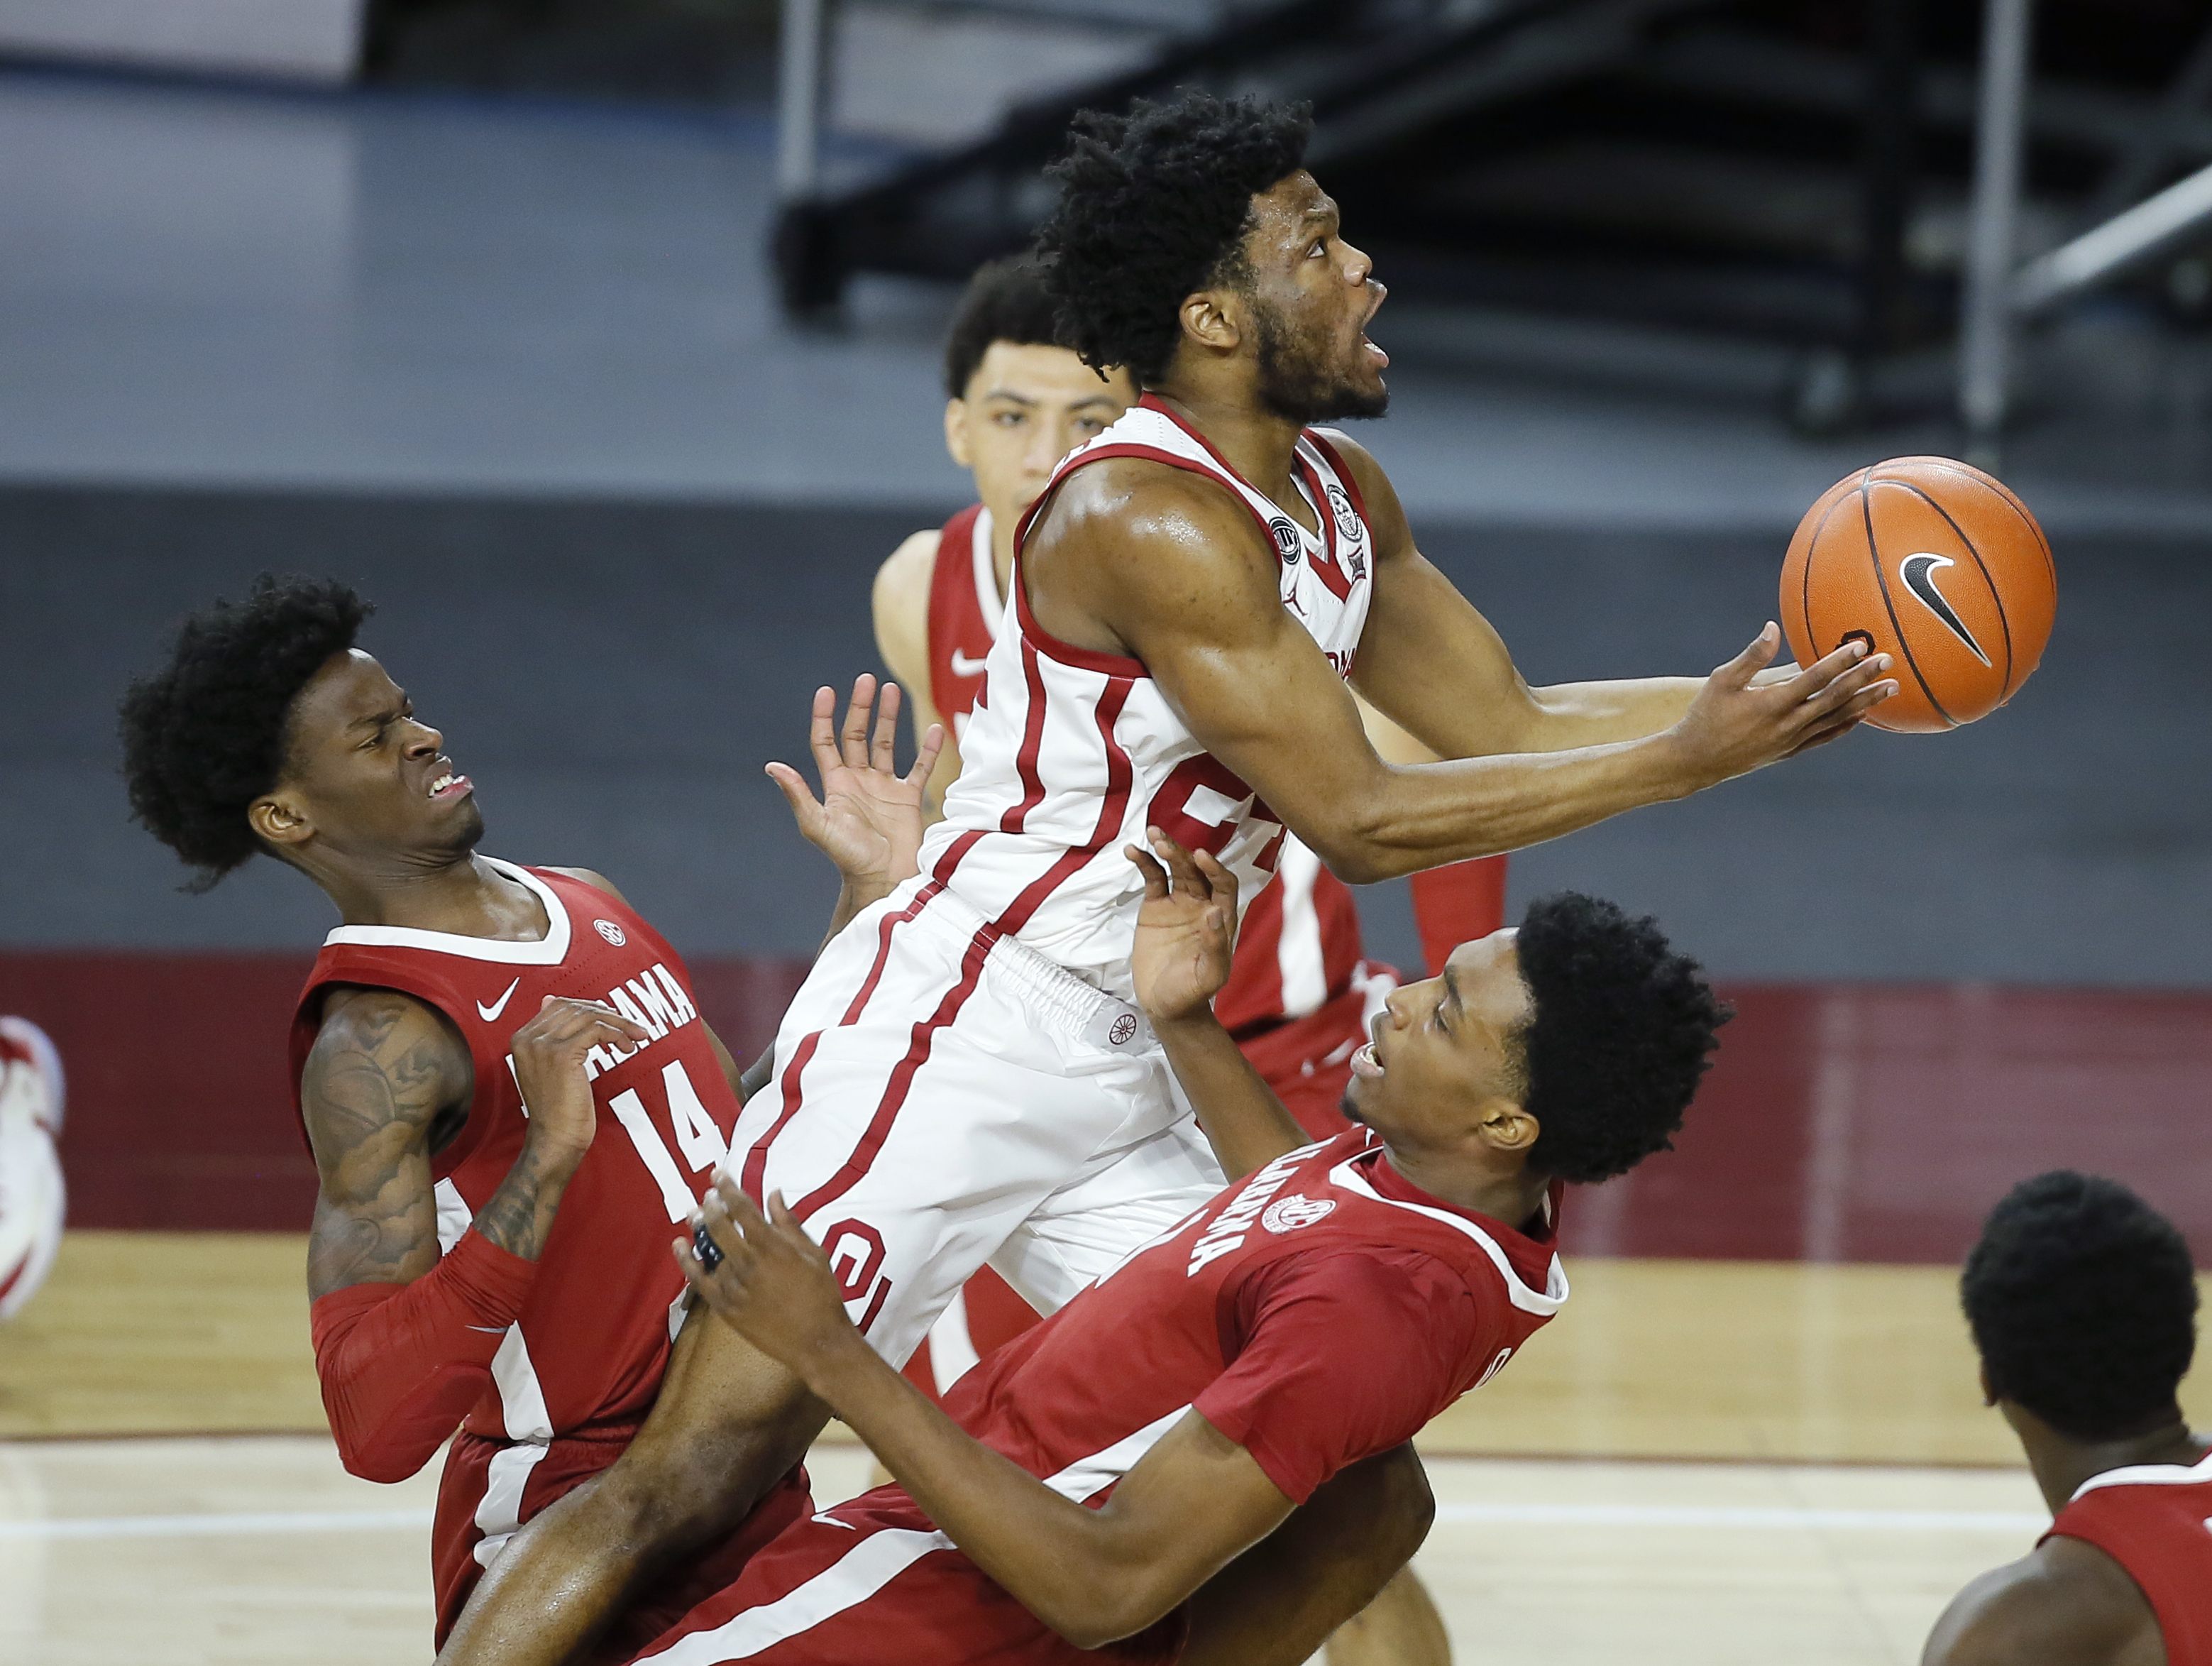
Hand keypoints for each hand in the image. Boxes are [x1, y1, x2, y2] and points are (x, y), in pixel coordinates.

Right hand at [509, 995, 649, 1162]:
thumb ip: (550, 1035)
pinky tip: (626, 1047)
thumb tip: (551, 999)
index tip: (613, 1019)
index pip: (559, 1005)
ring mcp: (542, 1045)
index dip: (591, 1008)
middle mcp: (527, 1038)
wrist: (555, 1139)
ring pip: (590, 1016)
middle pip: (576, 1007)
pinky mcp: (562, 1055)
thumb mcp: (548, 1067)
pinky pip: (598, 1030)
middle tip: (631, 1026)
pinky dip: (617, 1034)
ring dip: (619, 1023)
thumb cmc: (557, 1109)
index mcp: (521, 1038)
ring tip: (635, 1037)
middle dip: (609, 1014)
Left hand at [674, 1176, 865, 1390]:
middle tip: (706, 1196)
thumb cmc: (822, 1295)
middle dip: (710, 1206)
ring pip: (709, 1251)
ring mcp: (734, 1287)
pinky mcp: (726, 1307)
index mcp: (773, 1247)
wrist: (817, 1341)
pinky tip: (679, 1246)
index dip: (728, 1188)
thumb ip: (790, 1224)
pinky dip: (687, 1261)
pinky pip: (699, 1281)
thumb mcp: (814, 1254)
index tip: (718, 1174)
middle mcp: (749, 1263)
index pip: (743, 1209)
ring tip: (694, 1215)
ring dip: (700, 1229)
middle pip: (719, 1226)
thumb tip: (773, 1194)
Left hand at [767, 676, 943, 898]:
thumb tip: (772, 767)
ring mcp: (884, 787)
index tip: (827, 691)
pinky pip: (919, 767)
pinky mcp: (908, 798)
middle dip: (860, 708)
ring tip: (892, 690)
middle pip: (857, 735)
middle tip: (866, 680)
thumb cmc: (848, 857)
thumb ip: (798, 795)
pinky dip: (928, 749)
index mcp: (835, 784)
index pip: (825, 741)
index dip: (824, 716)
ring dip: (888, 718)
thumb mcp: (818, 825)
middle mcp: (858, 781)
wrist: (884, 879)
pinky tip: (935, 729)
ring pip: (886, 743)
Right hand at [1125, 828, 1240, 1025]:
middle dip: (1183, 854)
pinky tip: (1132, 850)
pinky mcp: (1155, 907)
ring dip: (1166, 850)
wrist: (1166, 1005)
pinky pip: (1151, 878)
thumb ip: (1216, 946)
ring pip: (1175, 869)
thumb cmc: (1193, 992)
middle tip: (1166, 843)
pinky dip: (1144, 863)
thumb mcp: (1209, 975)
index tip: (1200, 857)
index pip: (1223, 884)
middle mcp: (1202, 905)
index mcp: (1221, 918)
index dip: (1214, 869)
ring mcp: (1178, 903)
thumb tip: (1216, 912)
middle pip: (1196, 871)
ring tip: (1153, 835)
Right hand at [1668, 624, 1895, 784]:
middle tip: (1888, 662)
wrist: (1696, 761)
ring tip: (1890, 688)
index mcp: (1771, 703)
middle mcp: (1788, 724)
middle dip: (1863, 679)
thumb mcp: (1721, 680)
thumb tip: (1772, 628)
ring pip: (1837, 719)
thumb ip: (1751, 655)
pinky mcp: (1790, 751)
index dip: (1840, 662)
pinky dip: (1847, 724)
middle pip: (1835, 699)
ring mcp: (1792, 740)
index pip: (1814, 679)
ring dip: (1865, 702)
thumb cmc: (1705, 716)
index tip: (1861, 646)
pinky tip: (1861, 714)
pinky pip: (1826, 736)